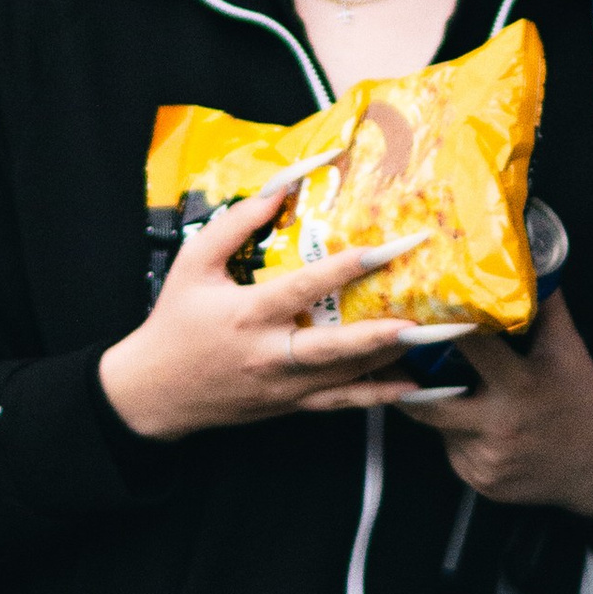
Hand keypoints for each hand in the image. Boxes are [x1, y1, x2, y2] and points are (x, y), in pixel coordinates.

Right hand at [98, 166, 427, 440]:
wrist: (153, 393)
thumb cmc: (175, 322)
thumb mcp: (193, 264)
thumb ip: (236, 225)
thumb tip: (280, 187)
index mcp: (246, 315)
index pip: (305, 288)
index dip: (348, 266)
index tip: (389, 247)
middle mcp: (270, 356)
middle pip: (335, 347)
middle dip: (384, 331)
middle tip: (429, 315)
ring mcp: (283, 387)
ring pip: (347, 377)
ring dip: (394, 358)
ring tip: (438, 338)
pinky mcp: (291, 406)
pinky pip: (342, 405)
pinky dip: (381, 397)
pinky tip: (417, 386)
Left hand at [388, 288, 592, 514]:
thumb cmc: (583, 399)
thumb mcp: (568, 350)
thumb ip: (546, 307)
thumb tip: (530, 264)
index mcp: (519, 387)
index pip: (472, 349)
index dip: (443, 328)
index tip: (418, 311)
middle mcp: (498, 427)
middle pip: (428, 403)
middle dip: (407, 382)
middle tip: (391, 361)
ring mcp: (486, 459)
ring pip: (439, 427)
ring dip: (438, 408)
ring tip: (438, 387)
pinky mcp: (480, 481)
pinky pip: (452, 451)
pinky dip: (456, 435)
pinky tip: (477, 424)